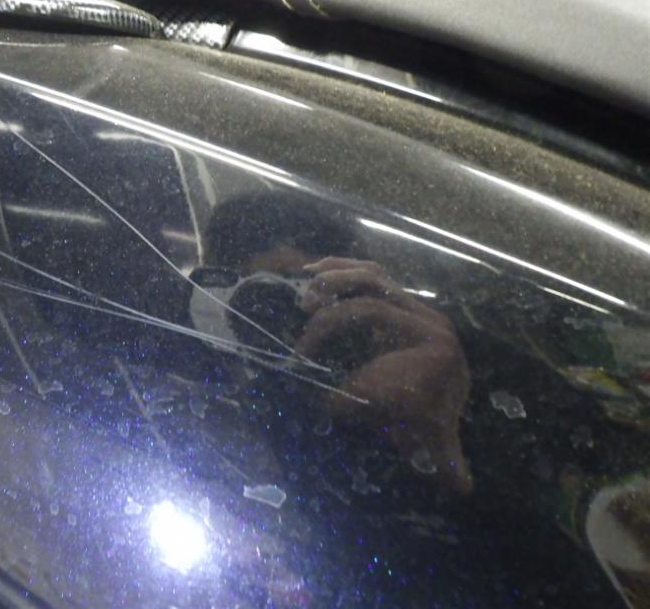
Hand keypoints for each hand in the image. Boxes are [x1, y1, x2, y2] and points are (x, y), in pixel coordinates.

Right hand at [296, 257, 472, 493]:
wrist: (435, 423)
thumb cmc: (424, 429)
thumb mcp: (427, 443)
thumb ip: (441, 460)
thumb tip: (456, 487)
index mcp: (434, 339)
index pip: (376, 311)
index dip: (333, 322)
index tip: (303, 345)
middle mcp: (428, 317)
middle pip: (373, 285)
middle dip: (332, 292)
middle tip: (300, 308)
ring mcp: (415, 308)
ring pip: (372, 274)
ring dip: (335, 276)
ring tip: (303, 293)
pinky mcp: (400, 306)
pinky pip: (371, 276)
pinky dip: (341, 270)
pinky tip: (312, 274)